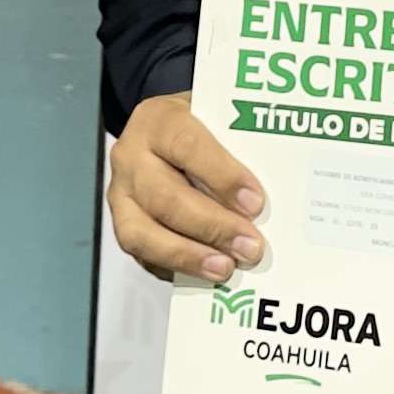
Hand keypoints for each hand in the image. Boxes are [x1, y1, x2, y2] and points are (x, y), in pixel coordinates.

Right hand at [107, 94, 268, 282]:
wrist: (165, 133)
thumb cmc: (201, 128)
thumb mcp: (218, 120)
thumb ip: (241, 147)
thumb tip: (274, 195)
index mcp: (158, 120)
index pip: (187, 145)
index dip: (222, 176)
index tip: (255, 202)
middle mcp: (131, 156)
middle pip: (165, 196)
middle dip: (211, 227)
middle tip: (251, 247)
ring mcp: (120, 194)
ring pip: (142, 232)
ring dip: (187, 255)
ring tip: (225, 268)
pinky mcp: (121, 225)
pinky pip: (142, 254)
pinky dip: (174, 267)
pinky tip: (205, 273)